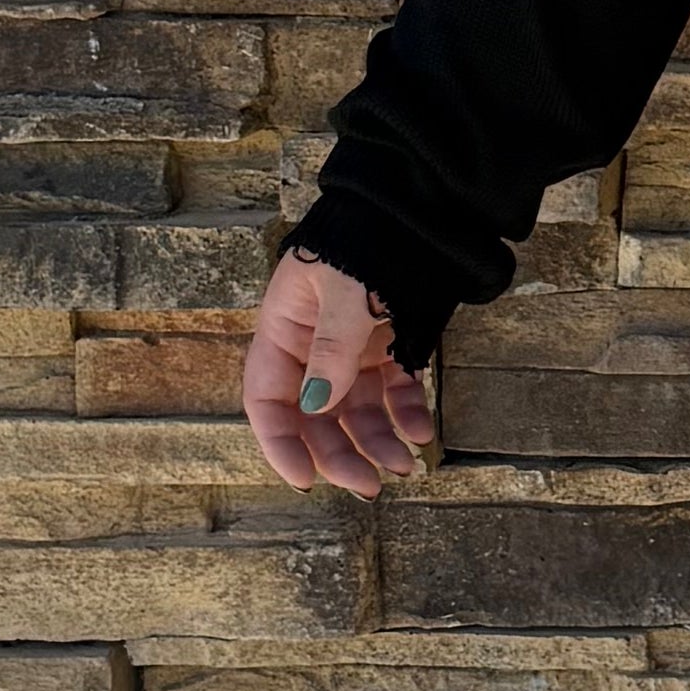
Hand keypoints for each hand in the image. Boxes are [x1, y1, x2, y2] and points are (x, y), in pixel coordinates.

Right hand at [240, 247, 437, 494]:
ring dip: (378, 441)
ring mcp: (354, 345)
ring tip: (405, 466)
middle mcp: (314, 343)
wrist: (418, 205)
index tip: (305, 480)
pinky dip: (406, 413)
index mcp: (284, 327)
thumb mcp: (343, 290)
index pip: (267, 397)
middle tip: (369, 485)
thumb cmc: (368, 237)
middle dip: (340, 452)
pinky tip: (421, 433)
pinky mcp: (390, 343)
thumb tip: (315, 406)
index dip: (280, 442)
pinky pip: (394, 389)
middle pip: (316, 414)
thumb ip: (332, 348)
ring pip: (357, 409)